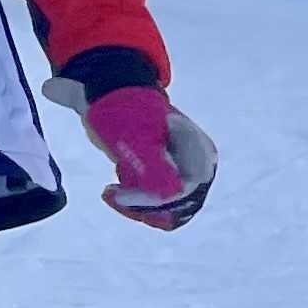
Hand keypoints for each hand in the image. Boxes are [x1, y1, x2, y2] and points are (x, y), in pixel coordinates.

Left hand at [65, 79, 213, 228]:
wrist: (109, 97)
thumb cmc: (124, 111)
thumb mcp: (136, 138)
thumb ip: (156, 166)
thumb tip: (174, 195)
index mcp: (197, 151)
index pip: (189, 188)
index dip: (158, 199)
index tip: (122, 195)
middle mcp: (195, 165)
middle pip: (181, 204)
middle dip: (146, 207)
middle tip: (113, 195)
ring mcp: (180, 172)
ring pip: (168, 210)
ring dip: (137, 207)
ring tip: (110, 192)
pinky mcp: (163, 179)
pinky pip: (155, 205)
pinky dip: (134, 203)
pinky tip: (113, 190)